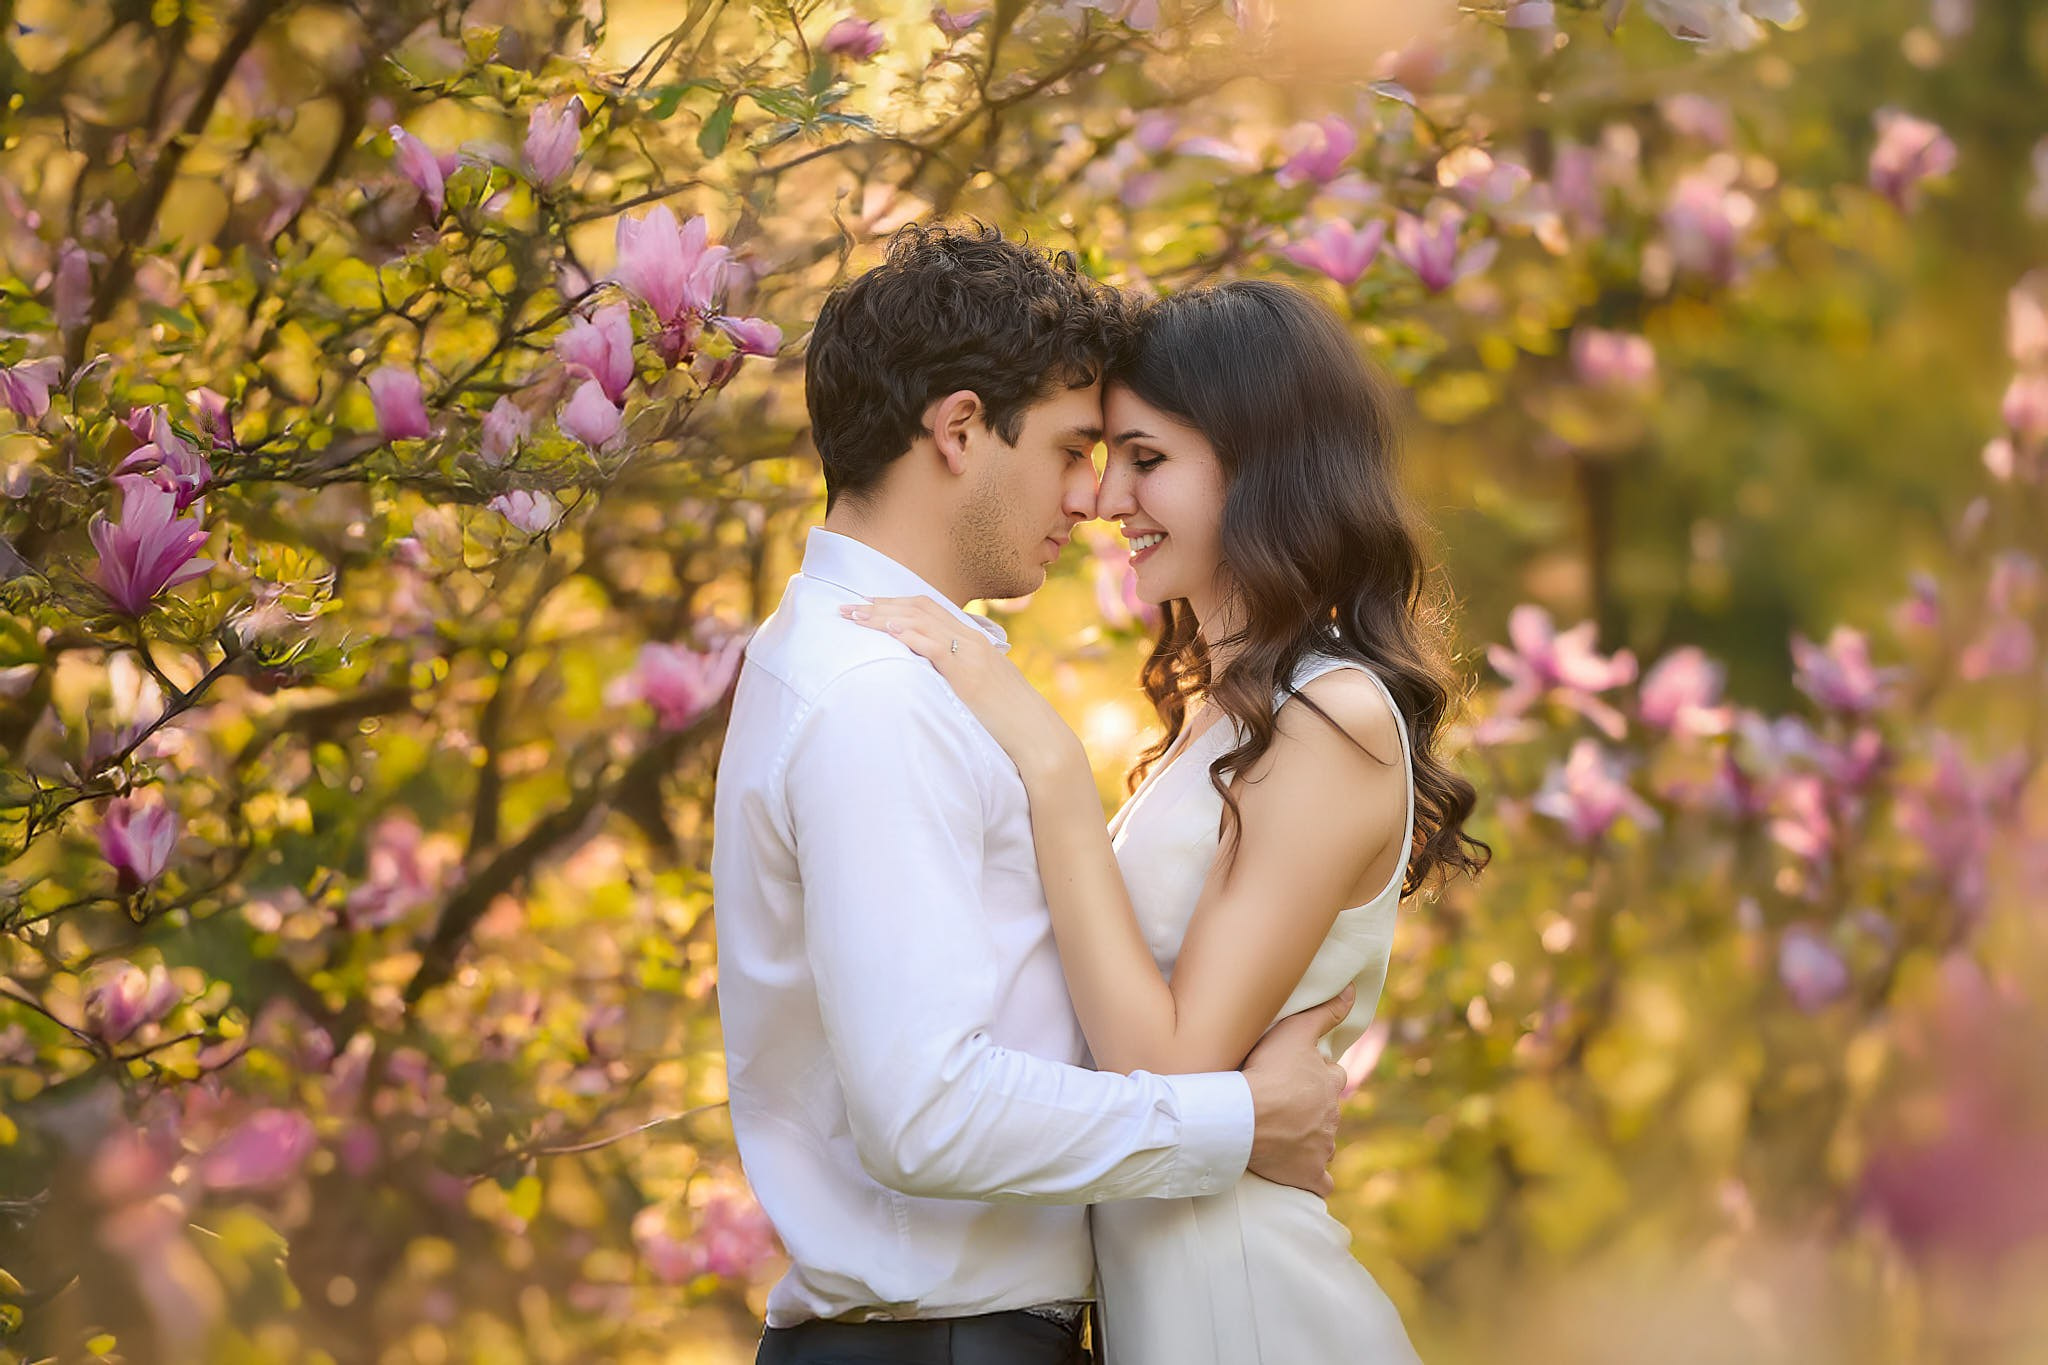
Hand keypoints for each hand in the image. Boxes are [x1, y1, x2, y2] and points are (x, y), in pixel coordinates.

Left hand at [840, 595, 1084, 782]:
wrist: (1036, 735)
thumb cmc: (1008, 718)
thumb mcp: (982, 686)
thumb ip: (958, 673)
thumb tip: (932, 676)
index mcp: (974, 639)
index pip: (928, 607)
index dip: (894, 602)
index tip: (866, 604)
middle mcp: (971, 639)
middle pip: (919, 607)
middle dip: (880, 604)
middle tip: (846, 607)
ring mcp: (971, 654)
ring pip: (920, 621)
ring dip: (883, 616)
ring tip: (854, 616)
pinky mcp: (968, 674)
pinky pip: (935, 646)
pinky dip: (910, 635)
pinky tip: (888, 630)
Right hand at [1241, 985, 1354, 1198]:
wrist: (1246, 1117)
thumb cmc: (1268, 1071)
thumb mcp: (1296, 1031)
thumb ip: (1326, 1012)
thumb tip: (1353, 991)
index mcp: (1330, 1083)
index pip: (1332, 1077)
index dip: (1316, 1075)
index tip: (1296, 1076)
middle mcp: (1332, 1117)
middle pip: (1327, 1111)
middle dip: (1312, 1110)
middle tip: (1284, 1106)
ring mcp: (1322, 1148)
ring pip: (1323, 1143)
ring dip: (1310, 1140)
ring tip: (1284, 1136)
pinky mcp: (1309, 1174)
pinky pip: (1320, 1182)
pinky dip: (1314, 1179)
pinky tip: (1305, 1176)